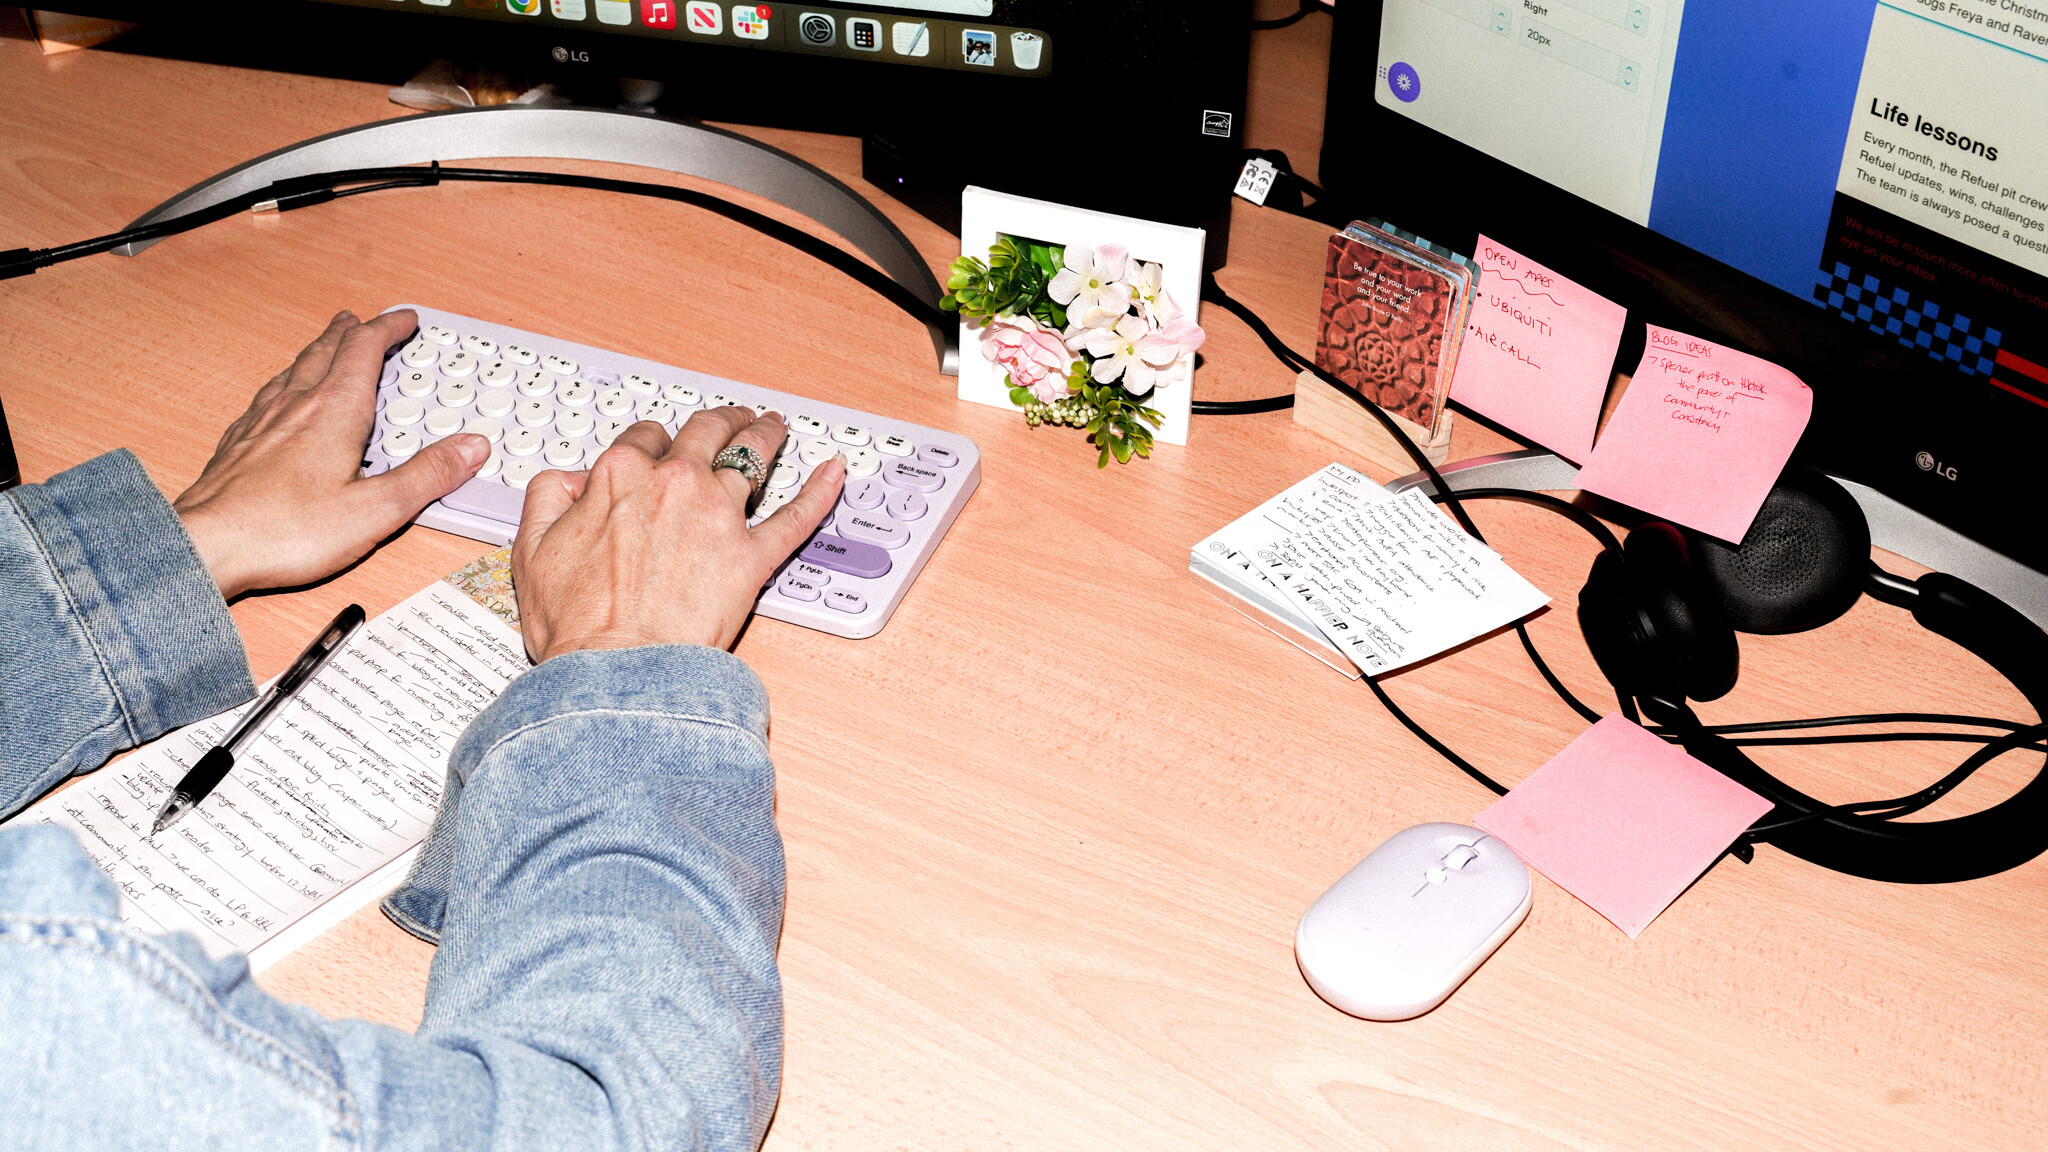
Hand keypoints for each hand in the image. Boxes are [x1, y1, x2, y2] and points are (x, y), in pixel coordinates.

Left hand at [174, 310, 489, 598]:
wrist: (208, 546)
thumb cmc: (285, 531)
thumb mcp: (377, 510)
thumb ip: (427, 475)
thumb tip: (470, 446)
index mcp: (334, 412)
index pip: (364, 350)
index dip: (388, 328)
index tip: (405, 320)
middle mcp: (295, 406)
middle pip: (325, 351)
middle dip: (349, 332)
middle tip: (361, 321)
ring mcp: (261, 422)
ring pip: (293, 370)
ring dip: (316, 351)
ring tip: (325, 346)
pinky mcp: (238, 445)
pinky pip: (267, 397)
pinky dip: (286, 384)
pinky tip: (280, 397)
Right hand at [512, 407, 844, 662]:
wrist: (617, 670)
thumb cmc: (577, 624)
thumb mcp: (532, 550)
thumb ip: (546, 500)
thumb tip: (567, 481)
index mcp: (620, 475)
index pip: (644, 438)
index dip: (654, 442)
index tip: (661, 448)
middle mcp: (674, 483)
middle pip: (705, 432)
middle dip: (720, 420)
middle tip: (732, 418)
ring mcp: (718, 516)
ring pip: (752, 457)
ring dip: (765, 436)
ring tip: (774, 428)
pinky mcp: (753, 556)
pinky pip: (798, 516)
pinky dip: (820, 491)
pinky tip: (834, 474)